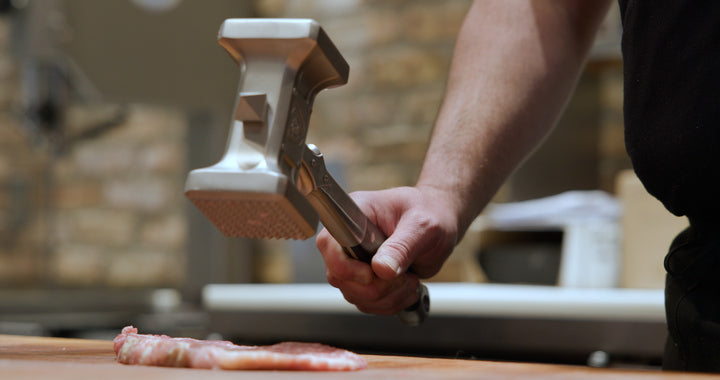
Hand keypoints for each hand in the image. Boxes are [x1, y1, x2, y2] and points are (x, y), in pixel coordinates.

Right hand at [316, 186, 458, 314]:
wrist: (442, 222)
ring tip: (410, 281)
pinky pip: (367, 303)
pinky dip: (390, 303)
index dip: (345, 266)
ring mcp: (356, 261)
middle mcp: (349, 239)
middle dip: (374, 287)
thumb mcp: (422, 225)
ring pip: (353, 295)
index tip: (372, 273)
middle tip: (402, 276)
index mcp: (355, 215)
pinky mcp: (367, 279)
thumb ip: (402, 246)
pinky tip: (408, 289)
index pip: (329, 243)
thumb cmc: (432, 212)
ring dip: (386, 297)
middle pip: (339, 276)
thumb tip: (381, 269)